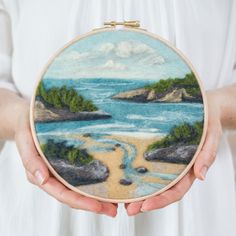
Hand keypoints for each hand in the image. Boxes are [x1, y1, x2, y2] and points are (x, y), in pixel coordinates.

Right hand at [14, 103, 117, 216]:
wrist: (29, 116)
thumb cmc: (26, 127)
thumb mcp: (24, 139)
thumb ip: (30, 159)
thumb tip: (42, 179)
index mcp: (42, 175)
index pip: (63, 194)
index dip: (81, 202)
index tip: (98, 206)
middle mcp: (55, 175)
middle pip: (75, 195)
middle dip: (94, 204)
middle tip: (114, 209)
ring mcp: (64, 169)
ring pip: (81, 187)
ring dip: (98, 195)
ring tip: (117, 200)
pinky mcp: (71, 160)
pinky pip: (83, 173)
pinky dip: (96, 180)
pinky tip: (109, 181)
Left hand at [125, 90, 222, 215]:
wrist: (205, 108)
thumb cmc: (208, 122)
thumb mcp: (211, 136)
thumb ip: (207, 155)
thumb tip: (200, 176)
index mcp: (190, 169)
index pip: (176, 191)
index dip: (161, 200)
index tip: (145, 206)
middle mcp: (177, 169)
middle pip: (161, 190)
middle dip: (145, 201)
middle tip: (128, 208)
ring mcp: (167, 161)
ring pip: (153, 181)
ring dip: (139, 191)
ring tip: (122, 198)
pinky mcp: (160, 151)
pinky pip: (149, 164)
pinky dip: (139, 173)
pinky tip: (127, 175)